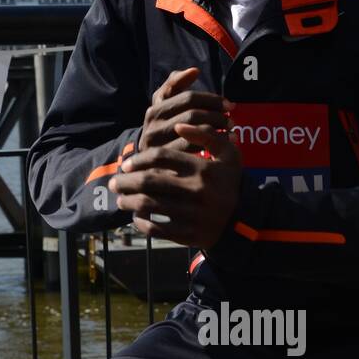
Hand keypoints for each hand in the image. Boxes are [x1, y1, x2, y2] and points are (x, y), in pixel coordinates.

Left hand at [109, 66, 242, 248]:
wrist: (243, 220)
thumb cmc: (229, 183)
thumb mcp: (228, 155)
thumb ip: (206, 136)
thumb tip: (178, 125)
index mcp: (202, 169)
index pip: (161, 157)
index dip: (139, 159)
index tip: (127, 165)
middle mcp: (196, 191)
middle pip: (149, 181)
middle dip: (126, 181)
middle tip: (115, 182)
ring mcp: (191, 214)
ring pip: (149, 205)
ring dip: (128, 201)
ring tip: (121, 199)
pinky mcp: (187, 234)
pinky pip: (155, 229)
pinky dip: (141, 223)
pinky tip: (137, 217)